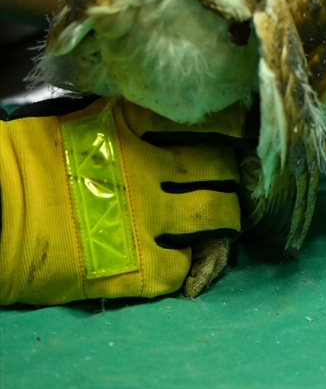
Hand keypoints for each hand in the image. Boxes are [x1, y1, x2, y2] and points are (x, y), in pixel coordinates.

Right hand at [1, 97, 243, 304]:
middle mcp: (151, 170)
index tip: (239, 135)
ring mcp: (149, 220)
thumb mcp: (78, 125)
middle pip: (221, 170)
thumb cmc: (18, 165)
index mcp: (132, 127)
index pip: (207, 120)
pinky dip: (189, 266)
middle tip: (230, 186)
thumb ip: (126, 126)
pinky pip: (186, 267)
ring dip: (225, 220)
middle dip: (231, 178)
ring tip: (220, 225)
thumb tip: (158, 127)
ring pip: (218, 217)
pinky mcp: (139, 269)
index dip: (231, 129)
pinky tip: (180, 263)